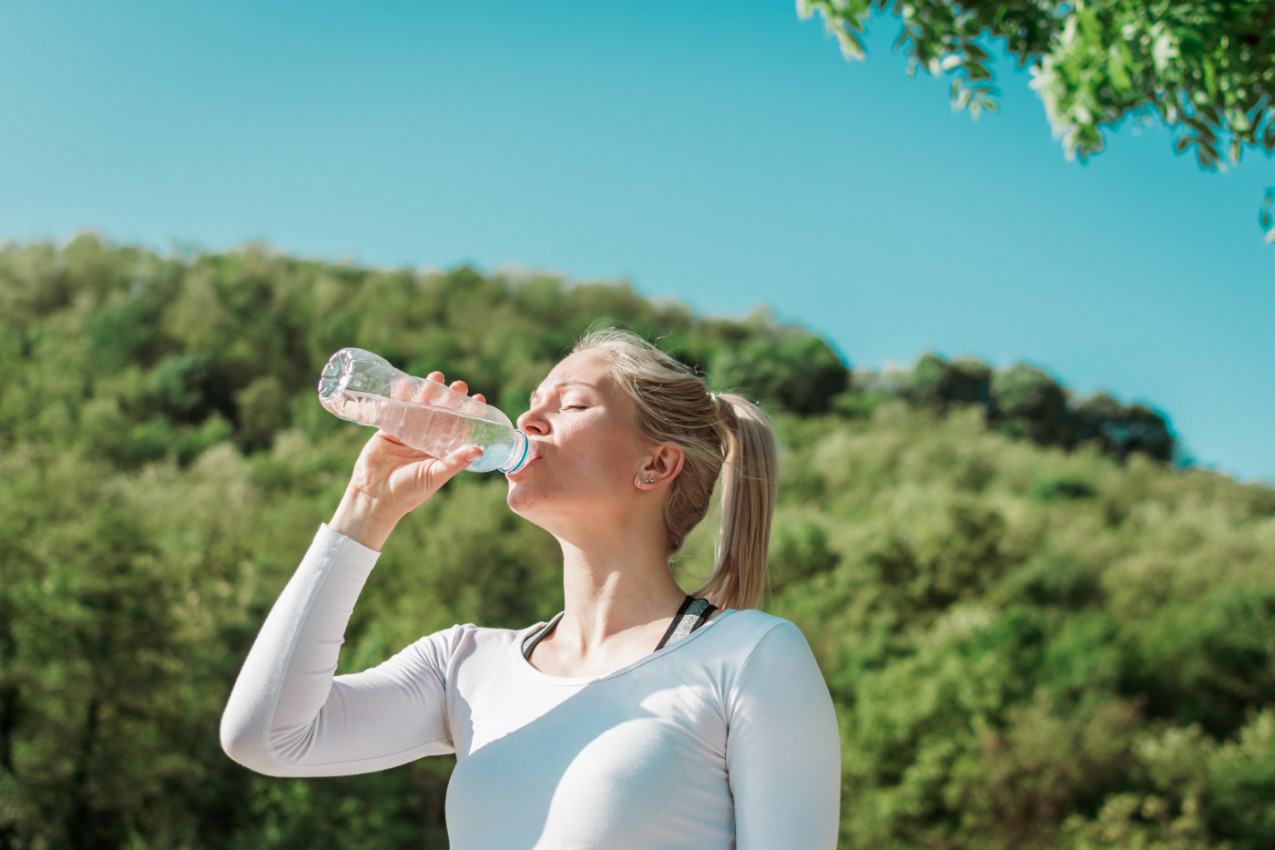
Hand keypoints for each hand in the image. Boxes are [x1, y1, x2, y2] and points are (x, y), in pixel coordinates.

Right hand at [330, 373, 486, 549]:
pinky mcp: (389, 429)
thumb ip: (455, 462)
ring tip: (437, 377)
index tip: (478, 399)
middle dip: (450, 398)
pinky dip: (401, 395)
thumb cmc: (409, 492)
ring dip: (428, 391)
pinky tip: (406, 382)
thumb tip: (479, 450)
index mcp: (441, 450)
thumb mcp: (435, 476)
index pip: (459, 427)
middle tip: (460, 385)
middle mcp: (427, 439)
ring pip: (421, 407)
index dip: (469, 413)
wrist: (374, 496)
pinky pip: (396, 409)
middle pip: (441, 413)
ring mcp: (408, 432)